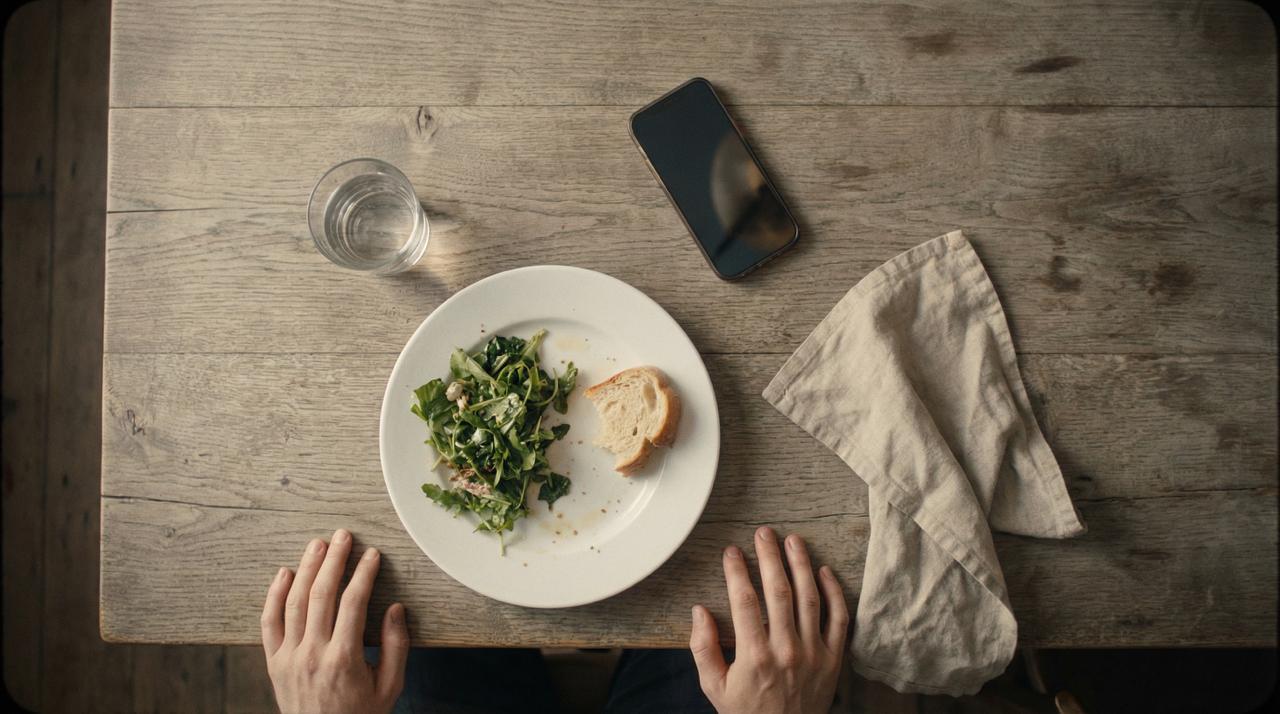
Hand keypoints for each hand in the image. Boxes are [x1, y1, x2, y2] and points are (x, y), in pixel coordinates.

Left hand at [261, 529, 408, 713]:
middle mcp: (312, 654)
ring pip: (294, 602)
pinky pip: (268, 623)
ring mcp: (289, 658)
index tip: (372, 554)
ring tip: (318, 545)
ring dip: (307, 569)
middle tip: (343, 536)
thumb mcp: (390, 687)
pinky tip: (284, 573)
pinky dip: (273, 595)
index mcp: (344, 659)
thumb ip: (396, 647)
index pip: (353, 603)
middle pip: (322, 594)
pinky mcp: (273, 663)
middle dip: (334, 560)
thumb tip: (395, 609)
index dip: (364, 574)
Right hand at [690, 527, 849, 713]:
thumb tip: (699, 611)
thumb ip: (703, 648)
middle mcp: (787, 651)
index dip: (737, 572)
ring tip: (793, 541)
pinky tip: (824, 571)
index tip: (731, 552)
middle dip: (770, 557)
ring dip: (801, 565)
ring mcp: (814, 654)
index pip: (745, 601)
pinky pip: (838, 619)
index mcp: (754, 656)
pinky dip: (834, 593)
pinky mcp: (834, 660)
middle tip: (764, 533)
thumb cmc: (746, 712)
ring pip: (810, 598)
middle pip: (779, 591)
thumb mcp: (714, 686)